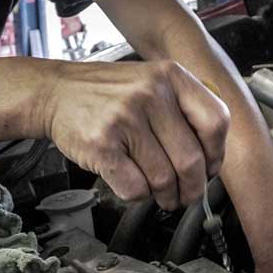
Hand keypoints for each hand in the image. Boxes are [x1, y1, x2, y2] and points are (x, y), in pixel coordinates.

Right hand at [41, 59, 229, 210]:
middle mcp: (150, 94)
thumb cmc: (108, 93)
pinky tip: (132, 182)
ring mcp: (124, 118)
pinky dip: (137, 195)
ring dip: (164, 196)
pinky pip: (135, 187)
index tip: (209, 168)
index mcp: (170, 76)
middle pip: (191, 160)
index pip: (216, 121)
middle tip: (185, 195)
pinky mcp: (101, 144)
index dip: (216, 155)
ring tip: (159, 193)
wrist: (56, 92)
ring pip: (163, 179)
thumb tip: (212, 159)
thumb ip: (184, 109)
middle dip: (191, 188)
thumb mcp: (153, 82)